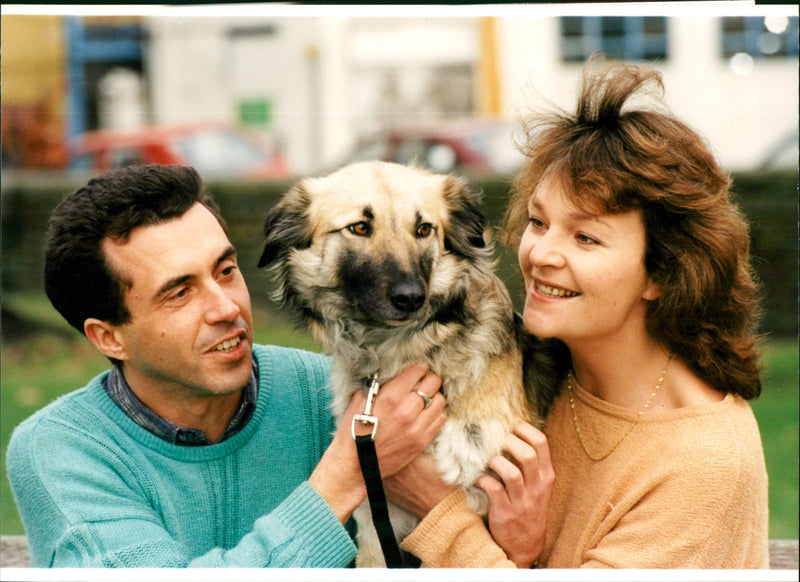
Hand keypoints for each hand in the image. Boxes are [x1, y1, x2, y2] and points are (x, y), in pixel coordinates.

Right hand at [309, 365, 446, 522]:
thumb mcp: (359, 401)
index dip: (417, 368)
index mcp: (389, 397)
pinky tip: (426, 413)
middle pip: (433, 382)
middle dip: (428, 379)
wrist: (355, 465)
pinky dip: (436, 413)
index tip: (415, 370)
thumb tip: (387, 372)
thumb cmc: (353, 431)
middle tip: (422, 382)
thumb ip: (375, 385)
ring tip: (425, 398)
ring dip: (434, 396)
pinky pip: (440, 419)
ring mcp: (416, 427)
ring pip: (440, 400)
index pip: (417, 371)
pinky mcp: (422, 441)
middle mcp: (406, 410)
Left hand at [476, 422, 552, 568]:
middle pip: (527, 454)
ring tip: (488, 459)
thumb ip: (530, 462)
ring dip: (495, 461)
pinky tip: (479, 478)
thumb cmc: (528, 507)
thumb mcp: (537, 485)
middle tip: (496, 441)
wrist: (525, 544)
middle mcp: (537, 487)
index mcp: (545, 475)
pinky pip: (494, 489)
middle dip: (508, 441)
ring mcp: (522, 501)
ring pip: (511, 473)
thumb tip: (510, 432)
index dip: (523, 428)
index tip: (510, 426)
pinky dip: (483, 480)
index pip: (541, 442)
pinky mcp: (506, 512)